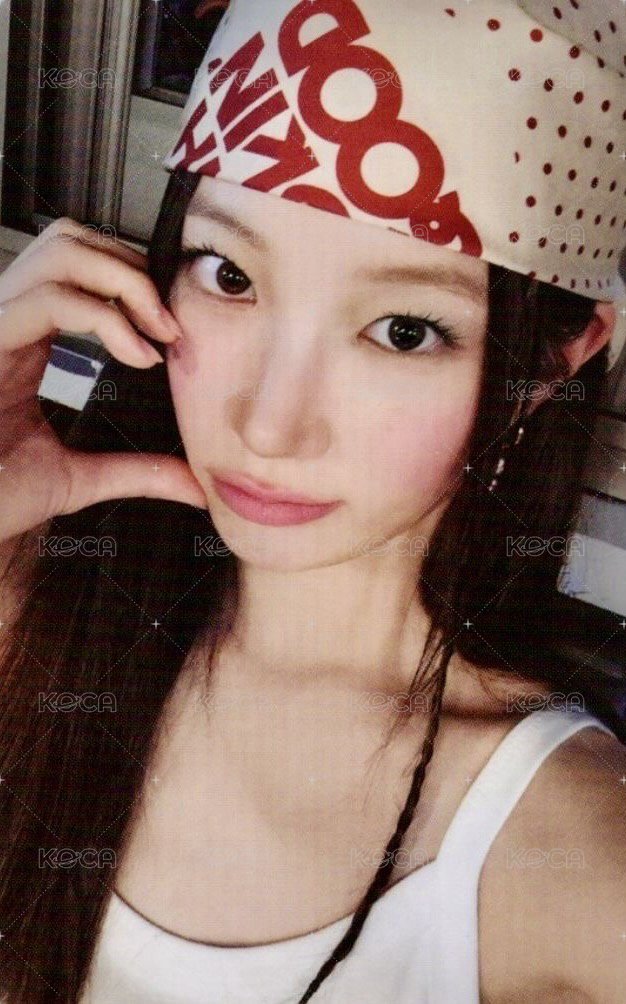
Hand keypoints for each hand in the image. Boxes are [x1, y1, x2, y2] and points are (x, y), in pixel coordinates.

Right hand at [0, 218, 206, 542]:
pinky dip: (105, 317)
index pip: (77, 268)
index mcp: (23, 341)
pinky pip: (48, 300)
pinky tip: (136, 354)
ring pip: (61, 253)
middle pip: (71, 240)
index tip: (172, 329)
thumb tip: (194, 484)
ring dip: (124, 281)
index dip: (131, 280)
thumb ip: (139, 471)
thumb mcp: (81, 478)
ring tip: (157, 330)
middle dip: (132, 267)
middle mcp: (6, 322)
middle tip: (169, 323)